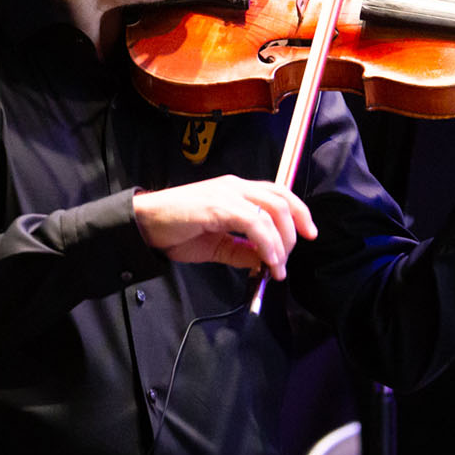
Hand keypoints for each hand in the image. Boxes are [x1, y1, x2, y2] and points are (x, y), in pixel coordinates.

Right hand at [133, 176, 316, 279]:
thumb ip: (241, 251)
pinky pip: (254, 222)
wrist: (144, 225)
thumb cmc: (176, 231)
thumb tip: (265, 263)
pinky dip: (266, 243)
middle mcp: (236, 186)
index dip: (299, 212)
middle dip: (294, 231)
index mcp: (236, 191)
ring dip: (281, 242)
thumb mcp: (217, 246)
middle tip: (288, 260)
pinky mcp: (218, 205)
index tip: (309, 235)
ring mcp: (227, 193)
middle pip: (282, 201)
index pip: (278, 194)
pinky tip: (265, 261)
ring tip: (277, 267)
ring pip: (273, 210)